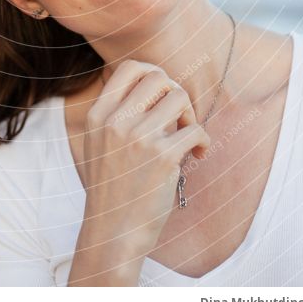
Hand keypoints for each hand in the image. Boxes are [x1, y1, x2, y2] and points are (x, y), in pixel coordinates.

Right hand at [80, 59, 210, 252]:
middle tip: (178, 117)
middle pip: (159, 77)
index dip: (153, 73)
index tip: (161, 94)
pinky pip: (196, 129)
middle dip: (175, 92)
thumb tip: (157, 83)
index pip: (130, 67)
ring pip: (179, 97)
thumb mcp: (98, 143)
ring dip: (191, 114)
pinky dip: (204, 140)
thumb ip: (117, 113)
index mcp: (98, 115)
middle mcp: (115, 122)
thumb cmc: (112, 188)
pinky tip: (199, 154)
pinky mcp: (162, 157)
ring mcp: (138, 138)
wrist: (113, 234)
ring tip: (187, 136)